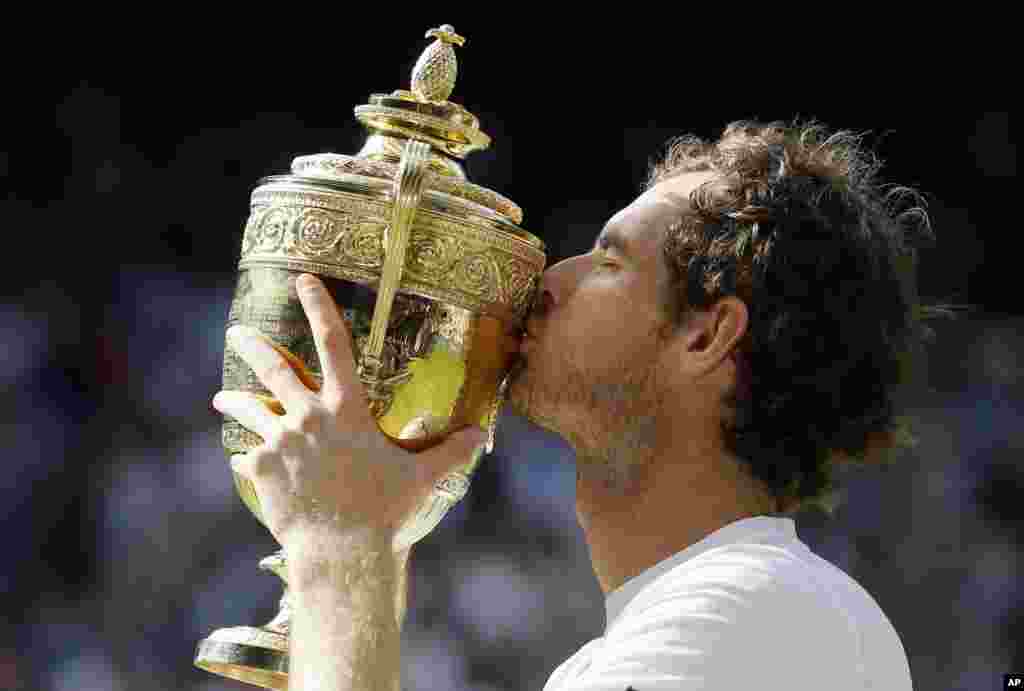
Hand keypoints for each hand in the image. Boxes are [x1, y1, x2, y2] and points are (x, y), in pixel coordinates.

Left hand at [212, 274, 487, 548]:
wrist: (340, 550)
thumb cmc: (384, 510)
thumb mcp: (421, 476)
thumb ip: (450, 450)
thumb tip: (480, 433)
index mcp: (347, 408)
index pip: (333, 344)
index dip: (318, 307)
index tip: (303, 281)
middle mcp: (309, 415)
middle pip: (274, 367)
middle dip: (252, 344)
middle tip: (236, 332)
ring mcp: (280, 440)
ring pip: (248, 408)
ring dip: (233, 399)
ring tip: (219, 397)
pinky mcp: (260, 466)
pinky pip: (248, 453)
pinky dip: (249, 454)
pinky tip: (245, 459)